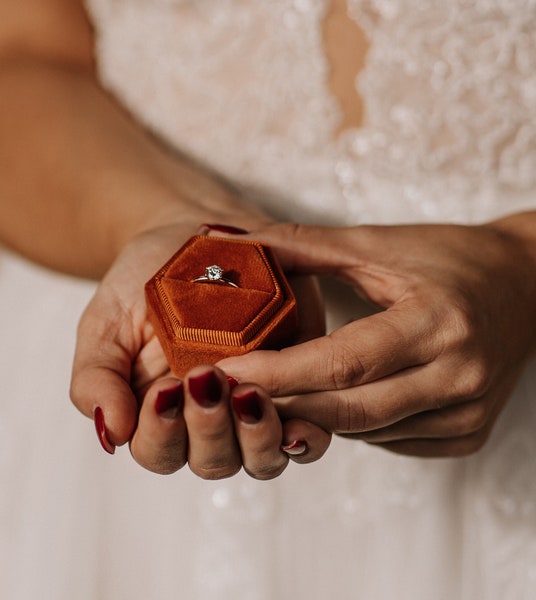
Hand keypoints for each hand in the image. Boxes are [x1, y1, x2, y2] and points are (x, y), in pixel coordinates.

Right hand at [70, 223, 330, 475]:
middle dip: (210, 430)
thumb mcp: (106, 321)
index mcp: (161, 413)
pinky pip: (309, 430)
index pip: (158, 452)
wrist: (197, 235)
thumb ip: (97, 376)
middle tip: (206, 378)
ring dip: (257, 437)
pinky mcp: (296, 382)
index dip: (162, 432)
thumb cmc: (146, 281)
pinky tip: (300, 420)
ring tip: (250, 393)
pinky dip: (306, 435)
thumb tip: (111, 434)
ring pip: (262, 457)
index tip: (166, 388)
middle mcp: (210, 418)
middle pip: (214, 461)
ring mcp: (255, 404)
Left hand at [218, 219, 535, 456]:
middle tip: (229, 390)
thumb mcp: (378, 244)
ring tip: (269, 393)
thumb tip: (236, 243)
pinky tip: (330, 400)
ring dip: (312, 415)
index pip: (340, 363)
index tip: (222, 372)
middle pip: (348, 409)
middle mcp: (460, 375)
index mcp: (437, 321)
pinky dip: (351, 424)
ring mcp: (468, 412)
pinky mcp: (468, 433)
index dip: (276, 373)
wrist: (526, 285)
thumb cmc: (449, 259)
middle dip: (281, 403)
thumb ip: (304, 245)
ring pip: (364, 431)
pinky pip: (389, 441)